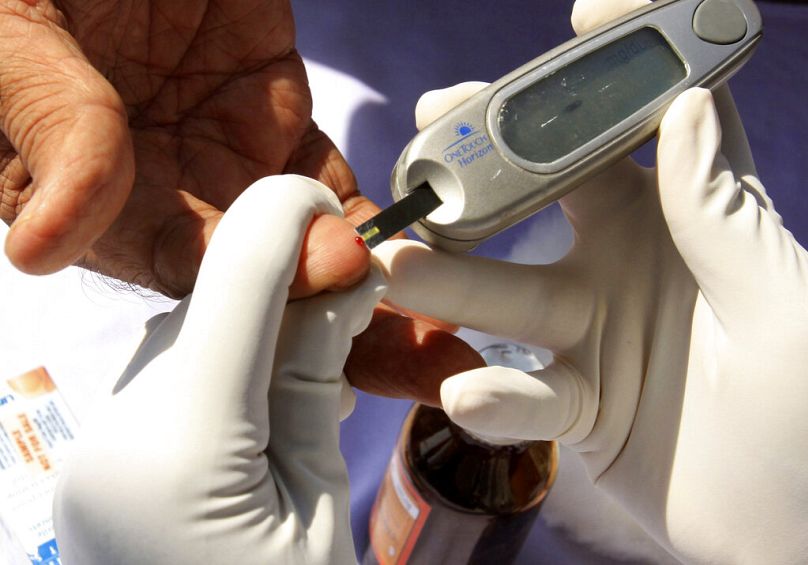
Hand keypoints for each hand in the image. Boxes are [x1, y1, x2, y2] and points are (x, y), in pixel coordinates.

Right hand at [0, 0, 376, 297]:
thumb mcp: (21, 40)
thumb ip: (53, 125)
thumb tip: (43, 246)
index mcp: (79, 188)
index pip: (160, 256)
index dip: (221, 277)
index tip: (274, 278)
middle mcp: (160, 186)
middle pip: (241, 256)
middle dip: (296, 270)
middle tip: (344, 268)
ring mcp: (224, 153)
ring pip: (290, 224)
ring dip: (336, 247)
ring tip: (375, 253)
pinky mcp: (274, 114)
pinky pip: (323, 174)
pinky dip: (354, 206)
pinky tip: (381, 226)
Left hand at [53, 175, 385, 563]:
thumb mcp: (323, 504)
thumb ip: (321, 380)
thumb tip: (341, 279)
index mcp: (184, 453)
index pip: (237, 280)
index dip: (289, 219)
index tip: (339, 210)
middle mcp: (115, 437)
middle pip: (213, 305)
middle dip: (287, 289)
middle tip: (355, 309)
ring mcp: (97, 448)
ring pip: (193, 336)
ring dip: (259, 333)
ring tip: (312, 387)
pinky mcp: (103, 456)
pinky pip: (173, 379)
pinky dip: (228, 370)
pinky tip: (265, 412)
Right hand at [373, 0, 807, 561]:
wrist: (793, 530)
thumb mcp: (781, 305)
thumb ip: (721, 213)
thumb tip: (680, 109)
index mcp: (689, 219)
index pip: (647, 125)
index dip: (615, 68)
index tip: (582, 12)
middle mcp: (628, 261)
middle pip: (539, 199)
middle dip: (482, 172)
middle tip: (427, 153)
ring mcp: (591, 330)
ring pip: (504, 295)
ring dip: (449, 284)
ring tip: (395, 272)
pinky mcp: (573, 402)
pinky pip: (525, 394)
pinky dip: (496, 397)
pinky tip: (473, 393)